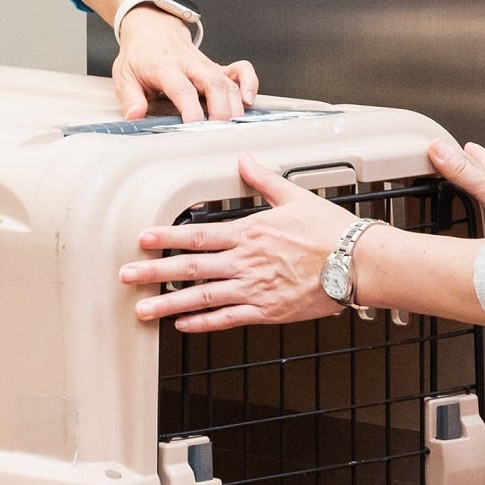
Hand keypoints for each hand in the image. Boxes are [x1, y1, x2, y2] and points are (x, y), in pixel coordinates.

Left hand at [110, 7, 258, 122]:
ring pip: (228, 83)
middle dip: (220, 111)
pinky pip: (240, 70)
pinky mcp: (217, 66)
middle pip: (213, 84)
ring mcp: (206, 65)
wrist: (152, 28)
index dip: (191, 110)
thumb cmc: (140, 55)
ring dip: (235, 106)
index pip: (183, 89)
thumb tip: (135, 116)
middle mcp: (190, 64)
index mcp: (165, 67)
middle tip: (218, 132)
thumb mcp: (125, 75)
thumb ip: (131, 98)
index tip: (195, 128)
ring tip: (232, 127)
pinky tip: (248, 101)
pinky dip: (249, 83)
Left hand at [120, 159, 348, 331]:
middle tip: (126, 277)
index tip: (142, 239)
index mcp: (250, 232)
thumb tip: (244, 160)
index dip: (167, 236)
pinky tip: (183, 325)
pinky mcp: (268, 310)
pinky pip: (229, 318)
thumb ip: (264, 180)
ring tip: (143, 309)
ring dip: (170, 303)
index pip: (198, 233)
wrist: (358, 263)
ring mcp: (255, 288)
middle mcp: (246, 261)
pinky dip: (204, 323)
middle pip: (191, 267)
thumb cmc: (331, 231)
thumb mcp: (296, 197)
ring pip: (203, 297)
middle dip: (154, 272)